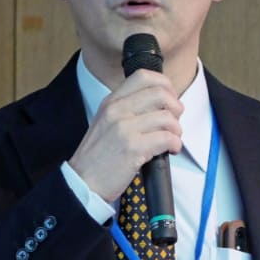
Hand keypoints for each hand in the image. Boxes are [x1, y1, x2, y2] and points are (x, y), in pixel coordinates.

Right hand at [68, 69, 183, 202]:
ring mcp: (124, 128)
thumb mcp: (106, 122)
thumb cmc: (97, 157)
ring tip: (172, 139)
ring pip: (167, 117)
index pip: (143, 76)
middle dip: (176, 107)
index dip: (165, 84)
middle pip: (160, 93)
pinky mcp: (133, 148)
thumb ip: (127, 109)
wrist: (82, 182)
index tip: (170, 98)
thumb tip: (159, 104)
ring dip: (176, 130)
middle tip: (174, 122)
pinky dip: (175, 144)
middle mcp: (117, 110)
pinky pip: (167, 138)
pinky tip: (170, 150)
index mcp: (111, 102)